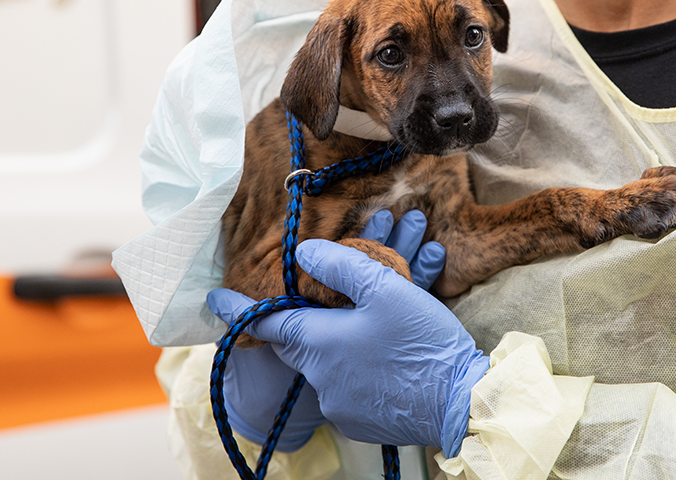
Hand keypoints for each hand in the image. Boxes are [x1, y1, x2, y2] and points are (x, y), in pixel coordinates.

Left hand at [206, 209, 447, 450]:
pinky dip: (356, 366)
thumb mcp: (387, 288)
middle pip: (298, 340)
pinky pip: (345, 385)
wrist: (461, 403)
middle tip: (320, 299)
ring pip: (324, 361)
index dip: (239, 307)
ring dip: (339, 340)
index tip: (214, 298)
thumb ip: (341, 265)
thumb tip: (303, 253)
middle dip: (304, 317)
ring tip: (376, 324)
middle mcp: (319, 377)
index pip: (266, 321)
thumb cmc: (424, 343)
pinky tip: (385, 355)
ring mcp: (337, 405)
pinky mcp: (359, 422)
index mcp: (318, 342)